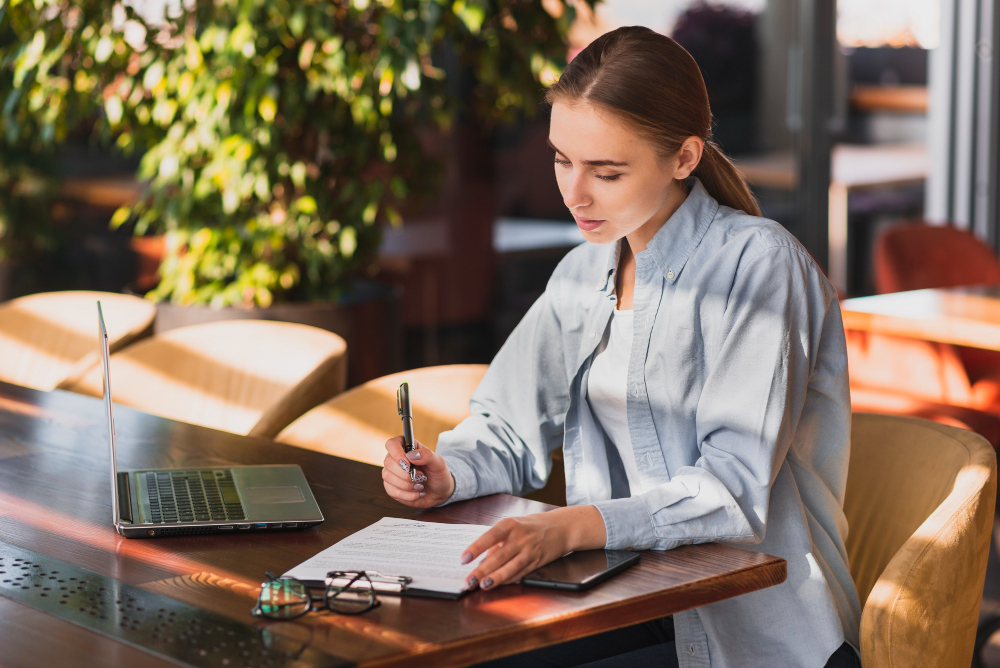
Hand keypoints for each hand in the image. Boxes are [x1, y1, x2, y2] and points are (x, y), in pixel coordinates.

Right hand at [381, 436, 454, 507]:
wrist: (439, 492)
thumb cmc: (437, 474)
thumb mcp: (438, 462)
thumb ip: (426, 455)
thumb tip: (410, 455)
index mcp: (406, 447)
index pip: (392, 444)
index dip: (397, 454)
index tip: (408, 464)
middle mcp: (396, 458)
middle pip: (388, 462)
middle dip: (406, 474)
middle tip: (421, 477)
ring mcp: (391, 473)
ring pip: (387, 477)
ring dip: (407, 485)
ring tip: (420, 485)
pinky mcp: (391, 487)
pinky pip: (392, 491)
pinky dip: (407, 495)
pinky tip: (416, 493)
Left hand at [460, 505, 606, 590]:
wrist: (561, 527)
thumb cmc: (532, 525)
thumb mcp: (513, 525)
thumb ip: (498, 541)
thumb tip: (482, 559)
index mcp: (510, 525)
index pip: (489, 537)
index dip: (476, 548)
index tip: (464, 559)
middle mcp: (520, 537)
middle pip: (498, 556)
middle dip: (481, 570)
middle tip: (469, 581)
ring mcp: (529, 551)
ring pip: (510, 567)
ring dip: (495, 578)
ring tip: (482, 586)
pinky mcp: (536, 562)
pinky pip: (520, 573)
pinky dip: (508, 580)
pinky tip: (498, 585)